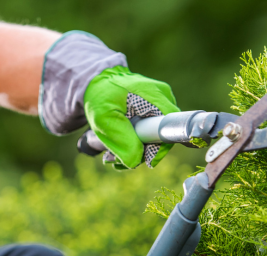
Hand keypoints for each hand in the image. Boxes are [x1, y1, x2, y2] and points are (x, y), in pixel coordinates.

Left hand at [38, 31, 178, 168]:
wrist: (96, 82)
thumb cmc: (100, 95)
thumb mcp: (104, 118)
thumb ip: (121, 140)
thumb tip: (135, 162)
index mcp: (156, 97)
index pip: (169, 129)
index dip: (158, 149)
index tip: (140, 160)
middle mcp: (163, 99)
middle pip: (163, 136)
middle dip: (140, 153)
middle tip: (114, 160)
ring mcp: (160, 105)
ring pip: (155, 138)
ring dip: (134, 151)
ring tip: (110, 155)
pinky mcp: (153, 111)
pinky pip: (150, 133)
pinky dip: (134, 143)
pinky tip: (118, 146)